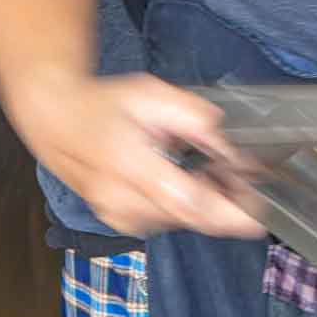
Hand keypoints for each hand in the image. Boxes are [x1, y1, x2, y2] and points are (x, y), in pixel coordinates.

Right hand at [9, 70, 262, 238]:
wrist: (54, 119)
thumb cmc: (104, 103)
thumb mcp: (155, 96)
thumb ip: (196, 121)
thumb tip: (231, 148)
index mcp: (130, 166)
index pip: (190, 203)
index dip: (231, 213)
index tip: (261, 214)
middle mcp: (121, 200)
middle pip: (191, 217)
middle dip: (229, 203)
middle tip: (248, 177)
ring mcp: (118, 215)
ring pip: (182, 220)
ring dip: (210, 203)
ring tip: (220, 171)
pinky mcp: (119, 220)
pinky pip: (166, 220)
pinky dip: (188, 205)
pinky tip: (195, 180)